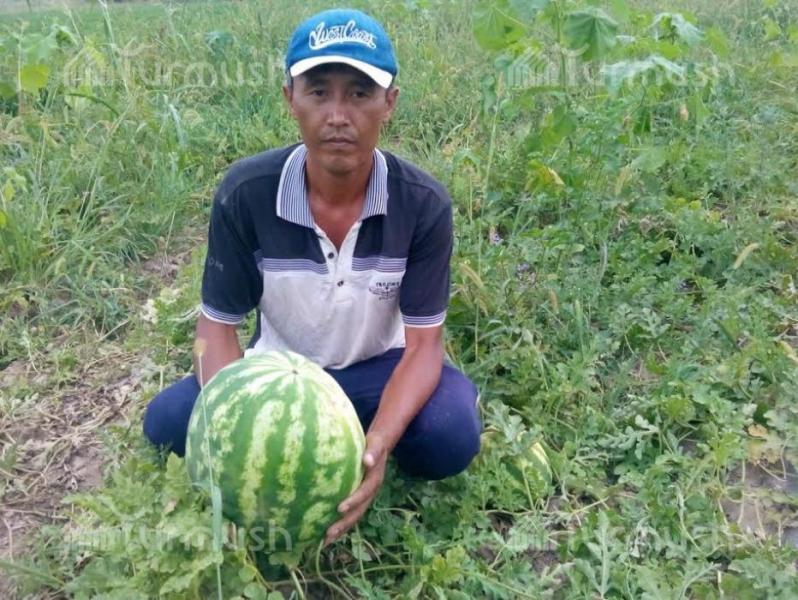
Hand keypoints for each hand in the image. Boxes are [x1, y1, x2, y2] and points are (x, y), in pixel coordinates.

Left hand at [324, 431, 388, 545]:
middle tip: (329, 532)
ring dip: (342, 529)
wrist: (379, 449)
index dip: (354, 501)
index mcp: (374, 481)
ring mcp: (365, 499)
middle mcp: (370, 493)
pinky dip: (341, 525)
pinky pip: (351, 514)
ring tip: (325, 540)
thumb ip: (372, 452)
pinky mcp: (359, 500)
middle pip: (359, 511)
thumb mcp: (375, 445)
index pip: (364, 493)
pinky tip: (326, 534)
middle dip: (345, 523)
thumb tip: (367, 460)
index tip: (340, 508)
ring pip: (354, 517)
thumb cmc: (374, 445)